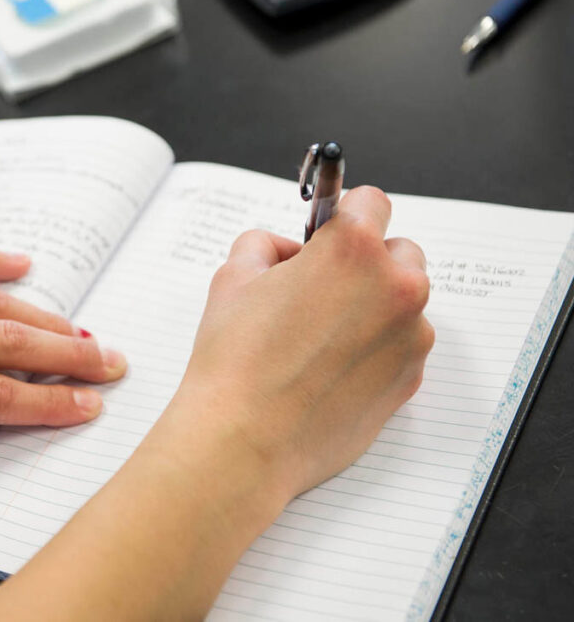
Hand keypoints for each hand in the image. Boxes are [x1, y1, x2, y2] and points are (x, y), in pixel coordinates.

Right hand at [163, 186, 433, 501]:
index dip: (341, 216)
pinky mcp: (411, 379)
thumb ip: (265, 245)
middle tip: (318, 291)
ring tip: (318, 340)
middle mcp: (396, 286)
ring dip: (373, 308)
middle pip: (398, 251)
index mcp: (353, 248)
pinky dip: (375, 350)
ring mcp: (411, 336)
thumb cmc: (234, 361)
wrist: (244, 441)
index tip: (327, 235)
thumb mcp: (232, 277)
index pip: (371, 201)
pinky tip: (329, 370)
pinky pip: (401, 346)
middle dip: (365, 263)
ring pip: (403, 303)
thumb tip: (287, 253)